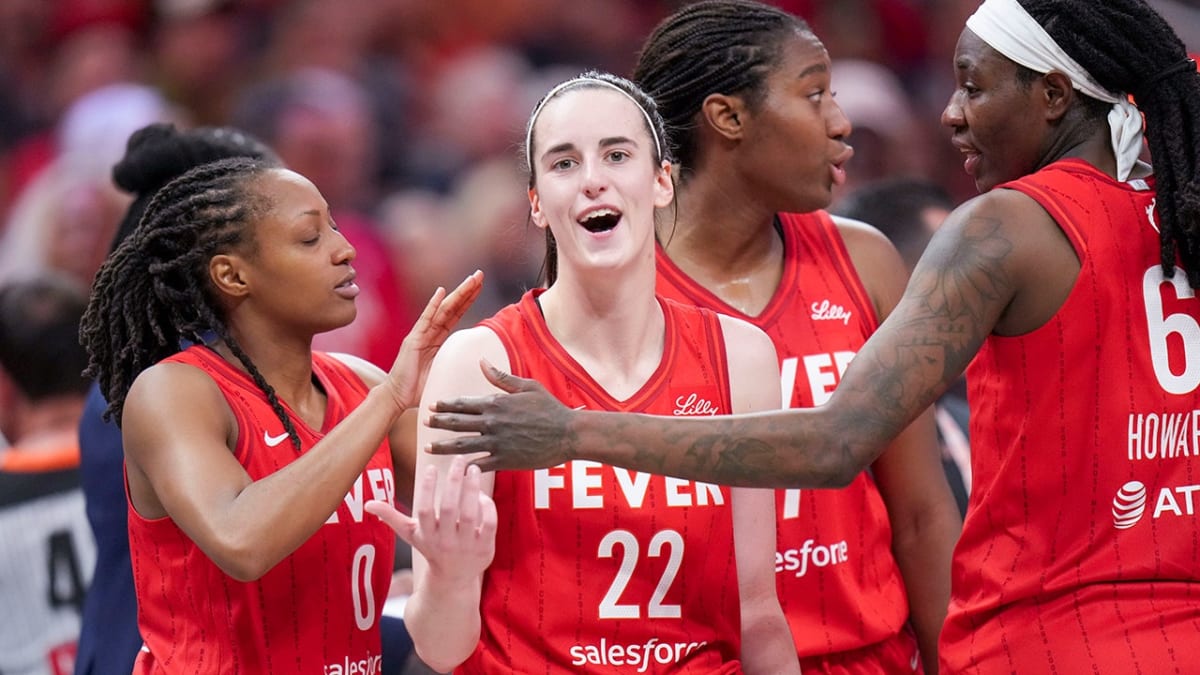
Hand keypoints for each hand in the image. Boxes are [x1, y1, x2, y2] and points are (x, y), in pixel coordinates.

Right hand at [365, 456, 495, 581]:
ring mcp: (466, 546)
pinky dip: (488, 507)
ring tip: (473, 469)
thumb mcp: (411, 534)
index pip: (424, 509)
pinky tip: (483, 493)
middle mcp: (445, 541)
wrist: (453, 578)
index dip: (427, 488)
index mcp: (426, 535)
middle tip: (458, 459)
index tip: (431, 467)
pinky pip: (489, 524)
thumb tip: (367, 504)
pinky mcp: (485, 548)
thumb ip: (392, 517)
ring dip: (472, 489)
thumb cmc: (431, 548)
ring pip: (470, 514)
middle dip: (454, 481)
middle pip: (449, 508)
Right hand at [386, 271, 482, 408]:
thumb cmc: (420, 389)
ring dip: (457, 294)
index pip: (456, 315)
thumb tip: (480, 370)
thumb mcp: (445, 374)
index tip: (480, 286)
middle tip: (480, 274)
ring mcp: (420, 335)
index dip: (468, 300)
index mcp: (437, 339)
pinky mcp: (413, 341)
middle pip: (451, 308)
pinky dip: (432, 305)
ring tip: (470, 280)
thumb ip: (458, 367)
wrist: (397, 398)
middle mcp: (429, 333)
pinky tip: (441, 292)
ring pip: (442, 310)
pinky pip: (425, 320)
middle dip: (466, 291)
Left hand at [425, 359, 578, 470]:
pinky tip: (453, 470)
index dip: (445, 405)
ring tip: (428, 448)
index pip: (463, 403)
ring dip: (443, 446)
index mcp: (496, 403)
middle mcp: (492, 422)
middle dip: (437, 423)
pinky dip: (465, 467)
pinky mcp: (505, 460)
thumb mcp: (527, 386)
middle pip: (457, 423)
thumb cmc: (550, 408)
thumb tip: (481, 362)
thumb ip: (501, 377)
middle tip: (423, 423)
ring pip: (462, 445)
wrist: (568, 434)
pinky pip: (480, 464)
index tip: (431, 406)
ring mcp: (497, 442)